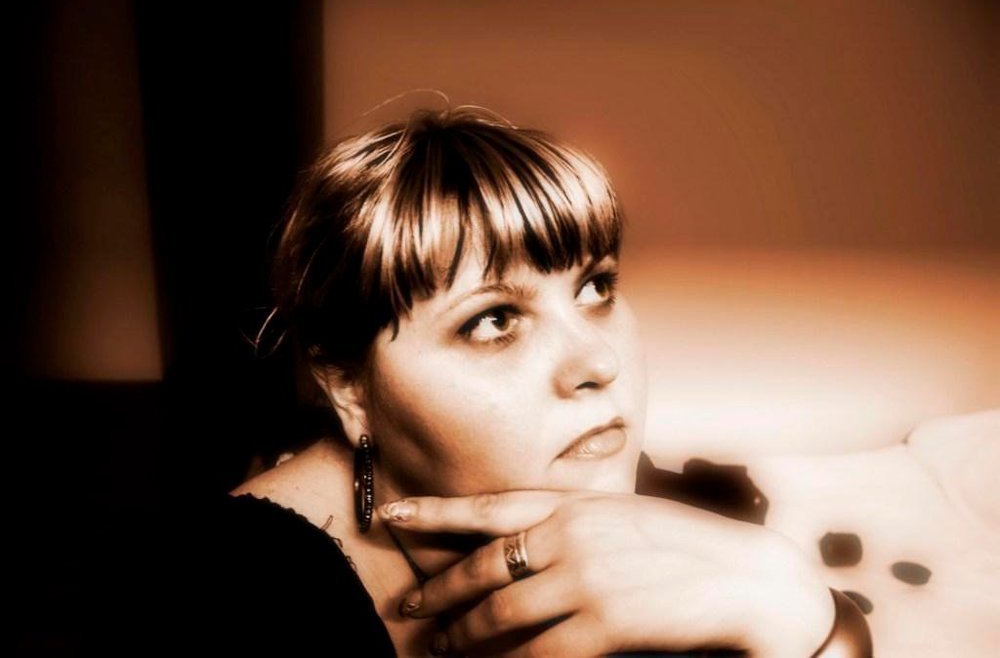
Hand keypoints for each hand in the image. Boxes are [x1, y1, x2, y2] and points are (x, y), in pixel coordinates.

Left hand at [379, 491, 833, 657]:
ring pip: (500, 614)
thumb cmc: (686, 546)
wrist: (748, 577)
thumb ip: (571, 526)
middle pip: (483, 567)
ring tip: (438, 648)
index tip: (390, 514)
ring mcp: (585, 580)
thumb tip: (522, 549)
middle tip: (406, 608)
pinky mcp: (604, 625)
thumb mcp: (623, 517)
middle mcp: (571, 536)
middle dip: (438, 590)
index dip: (434, 511)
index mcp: (576, 504)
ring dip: (463, 635)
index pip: (489, 506)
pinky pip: (537, 653)